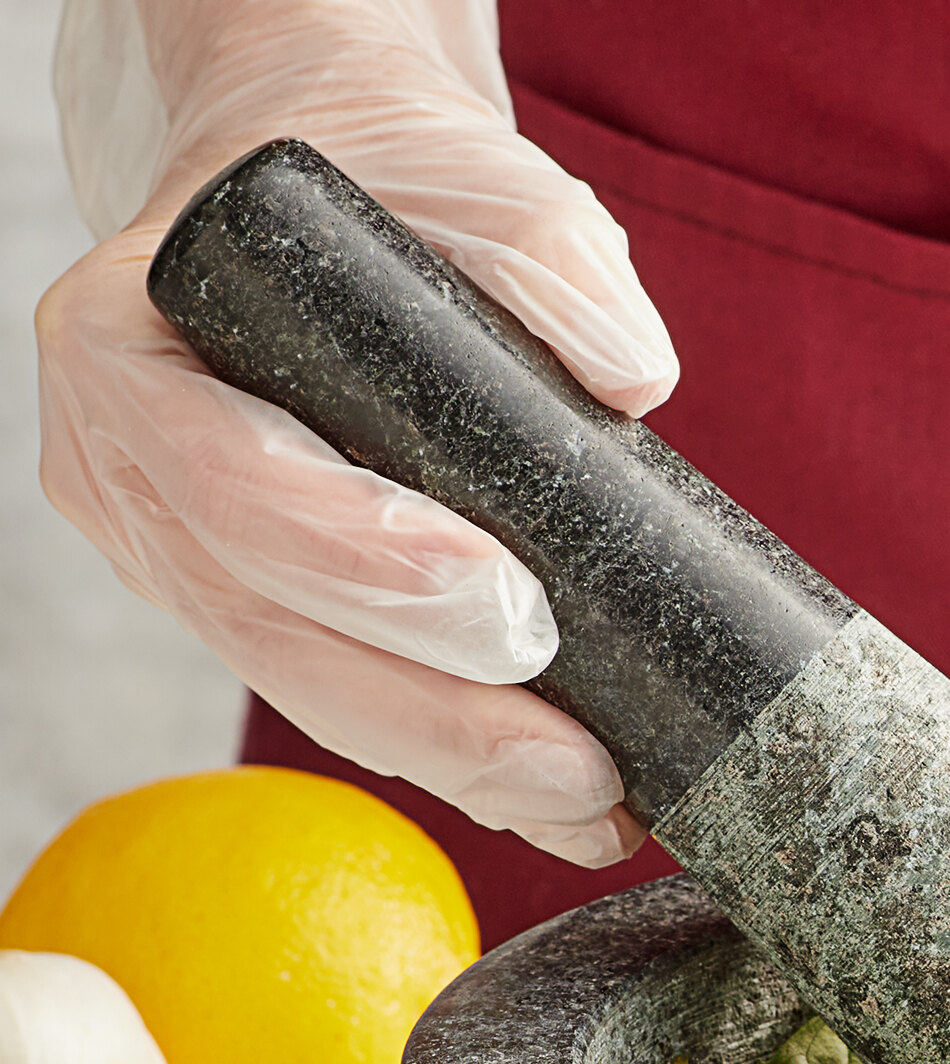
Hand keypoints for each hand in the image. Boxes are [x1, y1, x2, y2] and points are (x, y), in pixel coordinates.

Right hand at [38, 0, 678, 865]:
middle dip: (438, 718)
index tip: (516, 611)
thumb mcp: (475, 178)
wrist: (330, 186)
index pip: (236, 483)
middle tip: (579, 769)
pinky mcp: (250, 608)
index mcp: (133, 345)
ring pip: (308, 691)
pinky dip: (455, 759)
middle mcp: (129, 467)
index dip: (368, 564)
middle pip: (272, 630)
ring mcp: (178, 553)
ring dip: (458, 768)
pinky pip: (346, 699)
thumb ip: (552, 256)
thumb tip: (630, 375)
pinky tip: (562, 803)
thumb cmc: (386, 184)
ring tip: (595, 810)